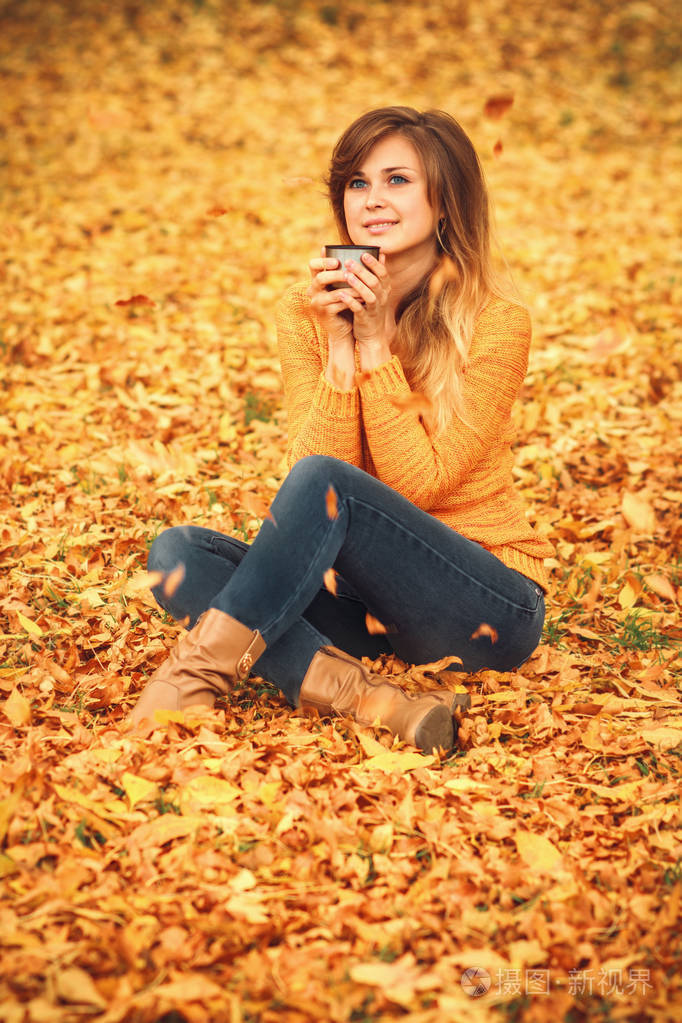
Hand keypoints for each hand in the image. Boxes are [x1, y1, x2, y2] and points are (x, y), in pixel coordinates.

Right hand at [308, 250, 357, 389]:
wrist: (344, 328)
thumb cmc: (347, 303)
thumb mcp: (350, 285)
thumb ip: (359, 269)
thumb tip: (381, 253)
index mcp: (318, 281)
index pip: (313, 265)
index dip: (322, 260)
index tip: (337, 260)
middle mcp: (314, 291)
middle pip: (320, 278)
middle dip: (336, 274)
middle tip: (350, 272)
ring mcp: (318, 303)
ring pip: (332, 292)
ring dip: (349, 288)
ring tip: (362, 285)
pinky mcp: (325, 314)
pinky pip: (338, 304)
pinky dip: (351, 300)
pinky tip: (362, 297)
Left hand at [336, 252, 393, 366]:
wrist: (372, 335)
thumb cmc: (371, 308)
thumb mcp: (378, 291)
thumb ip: (378, 274)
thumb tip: (381, 254)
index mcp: (384, 289)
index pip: (383, 273)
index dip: (374, 263)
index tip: (363, 254)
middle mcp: (382, 298)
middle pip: (374, 281)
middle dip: (361, 271)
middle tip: (348, 262)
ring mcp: (374, 309)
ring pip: (368, 295)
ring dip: (357, 284)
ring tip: (345, 275)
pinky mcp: (365, 319)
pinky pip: (359, 309)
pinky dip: (350, 301)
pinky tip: (340, 295)